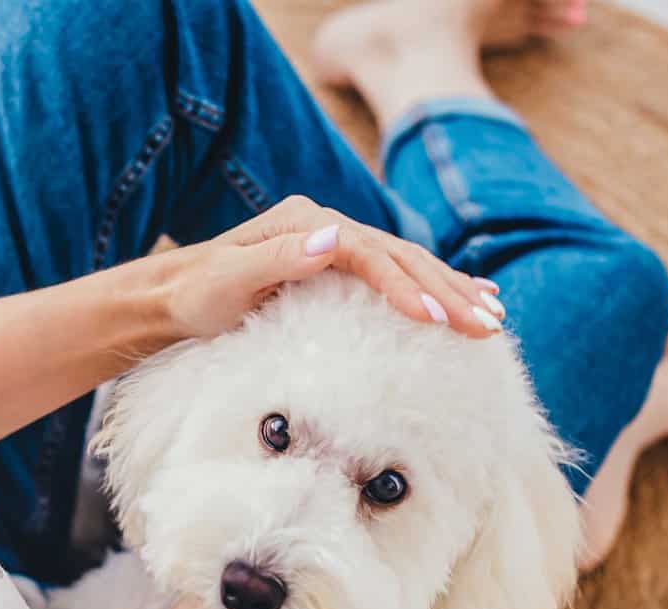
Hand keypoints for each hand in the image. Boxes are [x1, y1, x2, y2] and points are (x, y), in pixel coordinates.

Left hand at [155, 195, 504, 340]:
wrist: (172, 296)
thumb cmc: (196, 295)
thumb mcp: (227, 282)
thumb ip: (277, 260)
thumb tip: (331, 238)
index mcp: (305, 224)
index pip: (370, 253)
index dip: (407, 285)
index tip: (437, 318)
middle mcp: (325, 226)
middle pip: (399, 255)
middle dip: (448, 291)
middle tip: (488, 325)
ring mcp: (332, 243)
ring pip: (406, 263)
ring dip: (452, 289)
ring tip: (495, 316)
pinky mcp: (335, 264)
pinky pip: (394, 274)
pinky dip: (433, 286)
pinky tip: (467, 297)